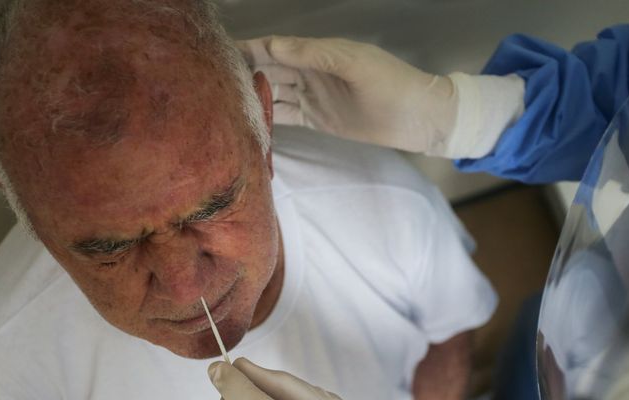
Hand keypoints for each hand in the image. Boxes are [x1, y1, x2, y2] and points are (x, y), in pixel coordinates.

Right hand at [238, 36, 457, 155]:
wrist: (417, 117)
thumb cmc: (392, 84)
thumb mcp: (354, 63)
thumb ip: (315, 55)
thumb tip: (274, 46)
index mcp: (317, 53)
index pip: (274, 48)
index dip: (248, 49)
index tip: (219, 55)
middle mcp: (309, 72)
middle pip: (267, 70)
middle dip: (241, 74)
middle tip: (211, 85)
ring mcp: (312, 96)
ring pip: (272, 94)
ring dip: (250, 97)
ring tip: (223, 106)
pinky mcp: (317, 119)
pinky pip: (285, 116)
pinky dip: (267, 118)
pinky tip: (247, 123)